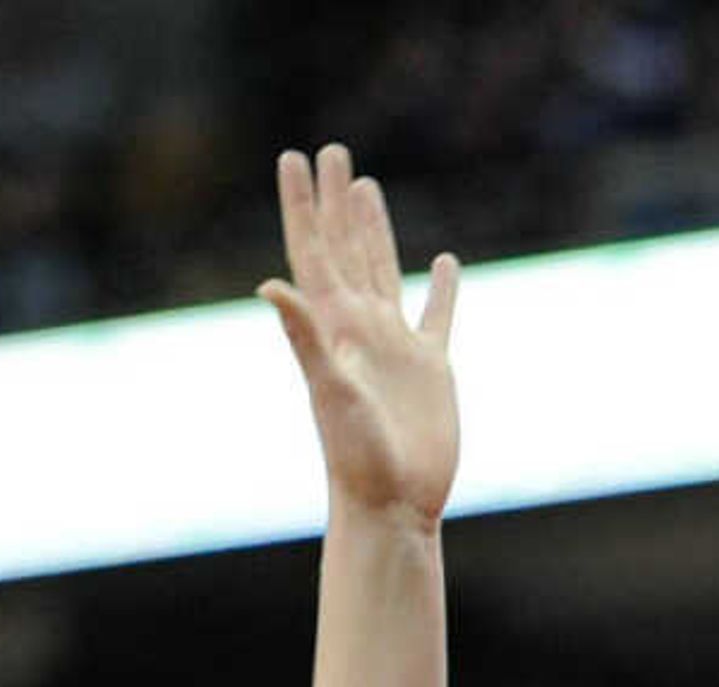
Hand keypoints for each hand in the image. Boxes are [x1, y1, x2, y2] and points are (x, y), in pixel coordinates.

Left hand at [258, 143, 461, 527]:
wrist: (395, 502)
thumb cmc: (355, 456)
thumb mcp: (329, 390)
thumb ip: (304, 336)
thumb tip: (271, 286)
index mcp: (333, 326)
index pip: (313, 250)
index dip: (303, 204)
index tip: (293, 157)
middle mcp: (361, 328)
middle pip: (346, 248)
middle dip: (337, 201)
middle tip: (332, 152)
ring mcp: (396, 346)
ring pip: (384, 270)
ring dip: (375, 229)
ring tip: (366, 187)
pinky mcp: (430, 368)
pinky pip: (436, 316)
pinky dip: (443, 289)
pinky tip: (446, 264)